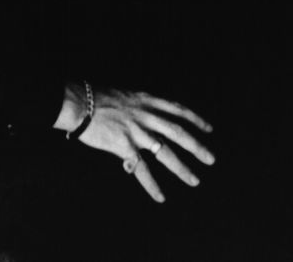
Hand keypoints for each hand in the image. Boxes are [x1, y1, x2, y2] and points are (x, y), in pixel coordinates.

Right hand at [76, 87, 214, 202]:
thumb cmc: (99, 98)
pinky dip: (152, 184)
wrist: (80, 103)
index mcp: (148, 100)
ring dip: (182, 168)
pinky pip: (142, 169)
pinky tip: (161, 196)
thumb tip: (148, 117)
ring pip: (165, 152)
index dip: (195, 119)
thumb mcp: (126, 95)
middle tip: (211, 159)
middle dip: (196, 146)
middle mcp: (146, 115)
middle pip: (178, 132)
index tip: (209, 129)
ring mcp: (137, 131)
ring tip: (195, 180)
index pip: (178, 110)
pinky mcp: (124, 146)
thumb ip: (140, 107)